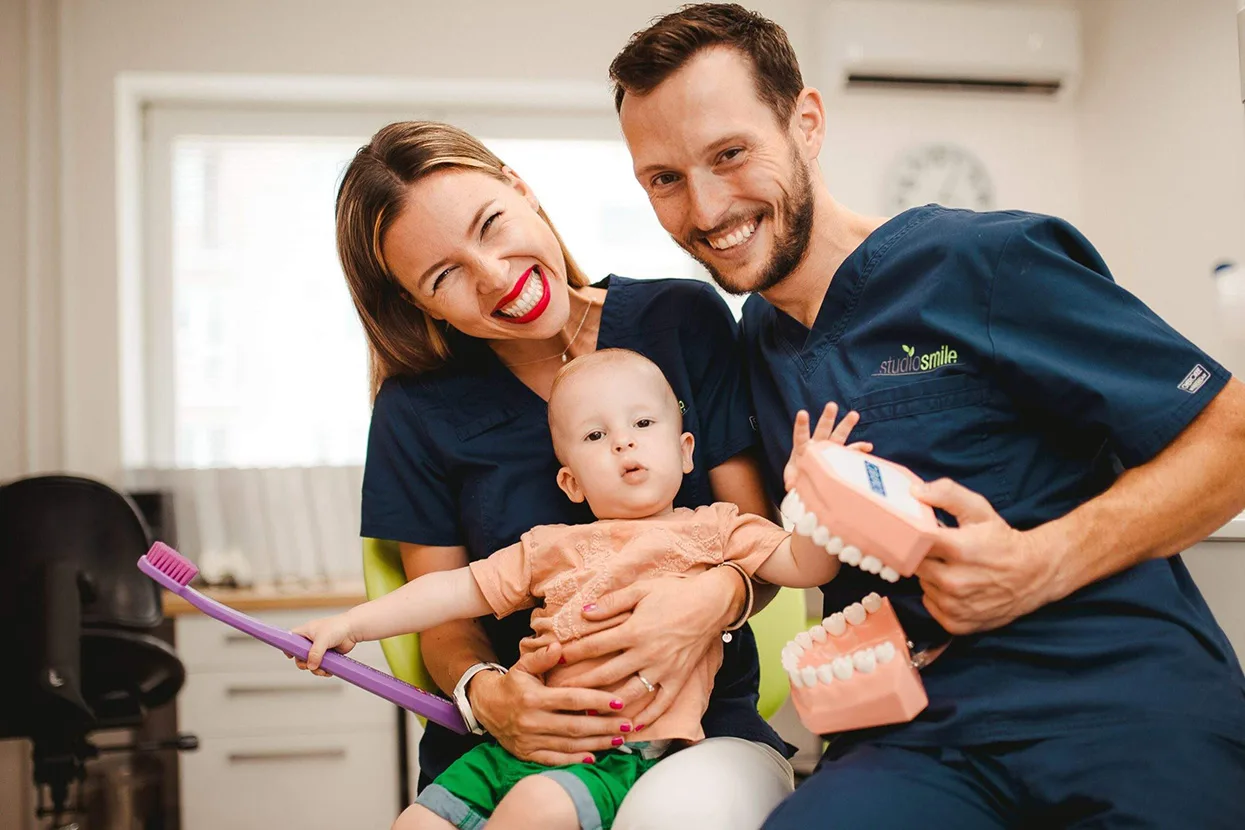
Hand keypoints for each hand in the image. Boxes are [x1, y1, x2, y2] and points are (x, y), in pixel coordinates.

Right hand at [290, 613, 357, 674]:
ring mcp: (319, 648)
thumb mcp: (322, 639)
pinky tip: (328, 671)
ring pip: (311, 663)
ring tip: (323, 671)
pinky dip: (324, 670)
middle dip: (304, 664)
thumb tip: (311, 666)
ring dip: (315, 669)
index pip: (291, 639)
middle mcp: (310, 641)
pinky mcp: (327, 655)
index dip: (289, 648)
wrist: (353, 629)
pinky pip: (321, 665)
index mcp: (305, 632)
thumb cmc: (337, 627)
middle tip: (309, 666)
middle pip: (300, 656)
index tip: (291, 656)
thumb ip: (315, 653)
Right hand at [469, 642, 633, 765]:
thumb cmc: (512, 683)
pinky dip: (574, 759)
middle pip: (575, 725)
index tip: (620, 702)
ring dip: (597, 743)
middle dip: (605, 726)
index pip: (572, 700)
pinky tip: (593, 757)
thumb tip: (559, 646)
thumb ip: (542, 657)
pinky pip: (554, 759)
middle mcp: (532, 721)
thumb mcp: (523, 665)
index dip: (597, 701)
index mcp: (534, 698)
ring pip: (569, 744)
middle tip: (629, 725)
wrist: (485, 707)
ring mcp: (529, 740)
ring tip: (619, 740)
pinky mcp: (527, 753)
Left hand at [554, 568, 736, 729]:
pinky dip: (646, 718)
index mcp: (635, 631)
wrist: (712, 603)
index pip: (595, 645)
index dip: (573, 653)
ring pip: (630, 694)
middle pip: (607, 674)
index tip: (556, 659)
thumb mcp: (641, 590)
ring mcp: (664, 669)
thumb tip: (585, 612)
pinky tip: (631, 728)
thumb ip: (612, 603)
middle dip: (581, 685)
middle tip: (560, 694)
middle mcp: (647, 654)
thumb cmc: (675, 593)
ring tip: (589, 714)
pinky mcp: (679, 678)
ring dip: (608, 706)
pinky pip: (661, 704)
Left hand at [784, 402, 872, 490]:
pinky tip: (867, 447)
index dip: (802, 425)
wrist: (807, 481)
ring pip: (838, 435)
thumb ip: (791, 480)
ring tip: (854, 414)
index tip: (802, 413)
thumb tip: (792, 486)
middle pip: (822, 429)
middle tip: (831, 405)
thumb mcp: (792, 478)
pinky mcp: (839, 456)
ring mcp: (829, 449)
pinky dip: (859, 449)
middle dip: (827, 418)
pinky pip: (850, 452)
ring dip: (846, 425)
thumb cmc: (797, 476)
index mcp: (802, 448)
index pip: (801, 435)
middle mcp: (817, 445)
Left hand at [913, 478, 1063, 633]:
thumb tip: (915, 491)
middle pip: (913, 565)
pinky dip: (938, 596)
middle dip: (920, 555)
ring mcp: (955, 605)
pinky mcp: (956, 623)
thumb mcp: (979, 510)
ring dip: (930, 576)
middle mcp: (954, 581)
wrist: (1035, 575)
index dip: (904, 536)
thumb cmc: (1003, 541)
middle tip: (936, 550)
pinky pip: (930, 605)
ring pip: (922, 585)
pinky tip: (955, 588)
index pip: (910, 542)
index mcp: (958, 549)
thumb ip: (947, 494)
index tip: (905, 533)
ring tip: (951, 569)